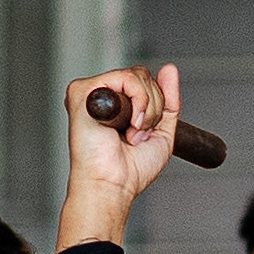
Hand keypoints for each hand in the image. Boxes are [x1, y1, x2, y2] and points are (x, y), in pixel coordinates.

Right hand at [59, 65, 181, 246]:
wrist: (113, 185)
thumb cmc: (130, 169)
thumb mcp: (162, 132)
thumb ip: (168, 100)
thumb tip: (170, 68)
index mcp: (115, 103)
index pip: (145, 81)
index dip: (157, 104)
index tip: (147, 131)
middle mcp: (102, 94)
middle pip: (143, 75)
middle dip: (154, 109)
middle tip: (137, 136)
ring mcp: (91, 91)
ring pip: (138, 76)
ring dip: (147, 110)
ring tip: (131, 133)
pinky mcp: (83, 90)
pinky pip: (127, 78)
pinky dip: (138, 102)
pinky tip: (127, 125)